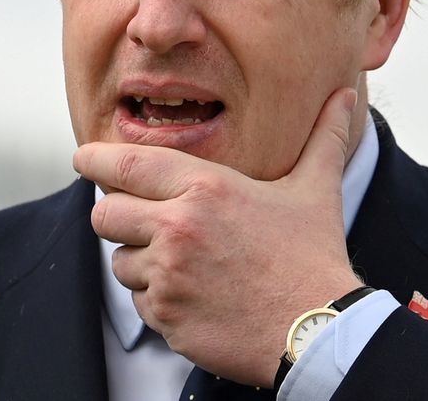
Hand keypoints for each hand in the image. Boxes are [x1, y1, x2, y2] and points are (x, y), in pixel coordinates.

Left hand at [73, 87, 363, 387]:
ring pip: (121, 263)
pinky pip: (139, 303)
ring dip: (142, 263)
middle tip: (141, 221)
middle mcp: (178, 227)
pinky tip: (196, 297)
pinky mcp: (166, 317)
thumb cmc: (314, 257)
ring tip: (186, 265)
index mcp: (205, 188)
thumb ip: (324, 138)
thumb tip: (344, 97)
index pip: (125, 165)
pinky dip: (158, 301)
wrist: (320, 330)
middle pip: (106, 215)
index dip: (94, 160)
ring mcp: (168, 275)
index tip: (83, 159)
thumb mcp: (316, 189)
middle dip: (116, 217)